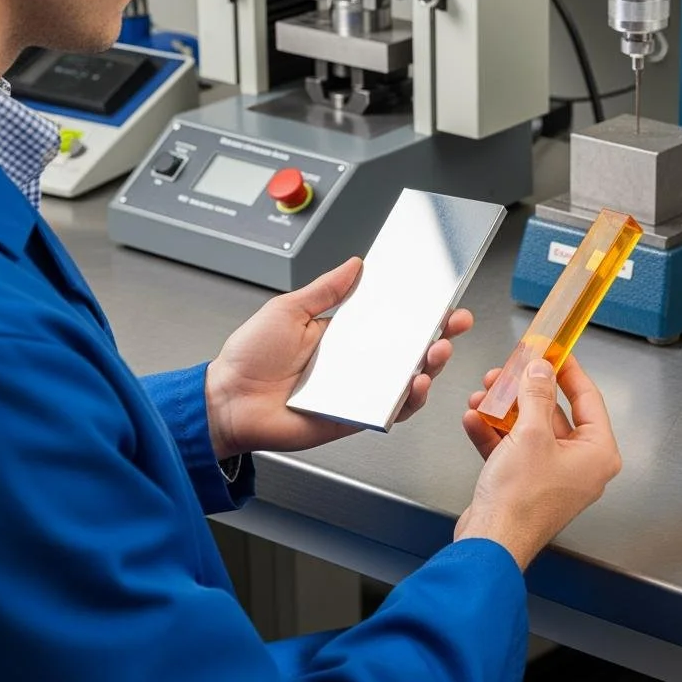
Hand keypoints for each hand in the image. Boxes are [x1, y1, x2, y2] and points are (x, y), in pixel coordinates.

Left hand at [205, 257, 472, 459]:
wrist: (226, 401)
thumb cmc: (249, 357)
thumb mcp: (289, 309)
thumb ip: (326, 289)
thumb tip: (355, 264)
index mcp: (344, 332)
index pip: (391, 317)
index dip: (420, 307)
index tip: (442, 295)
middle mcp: (357, 361)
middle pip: (410, 348)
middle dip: (439, 334)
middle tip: (454, 322)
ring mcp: (359, 389)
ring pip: (408, 379)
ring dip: (430, 365)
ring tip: (437, 352)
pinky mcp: (356, 416)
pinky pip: (391, 409)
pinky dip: (408, 399)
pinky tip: (416, 385)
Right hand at [455, 355, 620, 570]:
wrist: (489, 543)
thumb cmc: (520, 501)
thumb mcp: (530, 432)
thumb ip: (537, 393)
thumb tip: (542, 368)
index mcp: (596, 454)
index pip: (588, 398)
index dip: (569, 370)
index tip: (555, 351)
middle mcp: (579, 466)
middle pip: (554, 412)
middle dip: (524, 390)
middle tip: (509, 371)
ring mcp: (552, 476)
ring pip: (529, 428)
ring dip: (503, 410)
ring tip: (483, 395)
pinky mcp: (526, 485)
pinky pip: (513, 449)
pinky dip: (493, 433)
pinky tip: (473, 419)